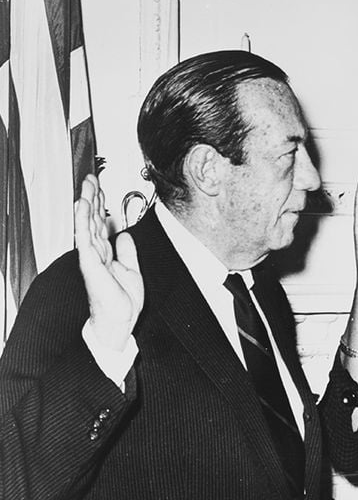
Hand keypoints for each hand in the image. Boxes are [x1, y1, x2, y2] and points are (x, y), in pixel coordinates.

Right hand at [75, 175, 142, 351]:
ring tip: (85, 185)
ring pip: (88, 224)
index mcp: (106, 255)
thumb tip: (125, 236)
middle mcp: (97, 254)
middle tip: (91, 178)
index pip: (102, 224)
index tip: (100, 188)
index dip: (101, 205)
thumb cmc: (122, 303)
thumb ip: (128, 253)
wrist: (120, 321)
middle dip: (93, 198)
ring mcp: (92, 257)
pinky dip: (84, 220)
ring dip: (87, 203)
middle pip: (93, 219)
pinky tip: (83, 207)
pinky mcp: (91, 263)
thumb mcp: (132, 271)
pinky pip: (86, 237)